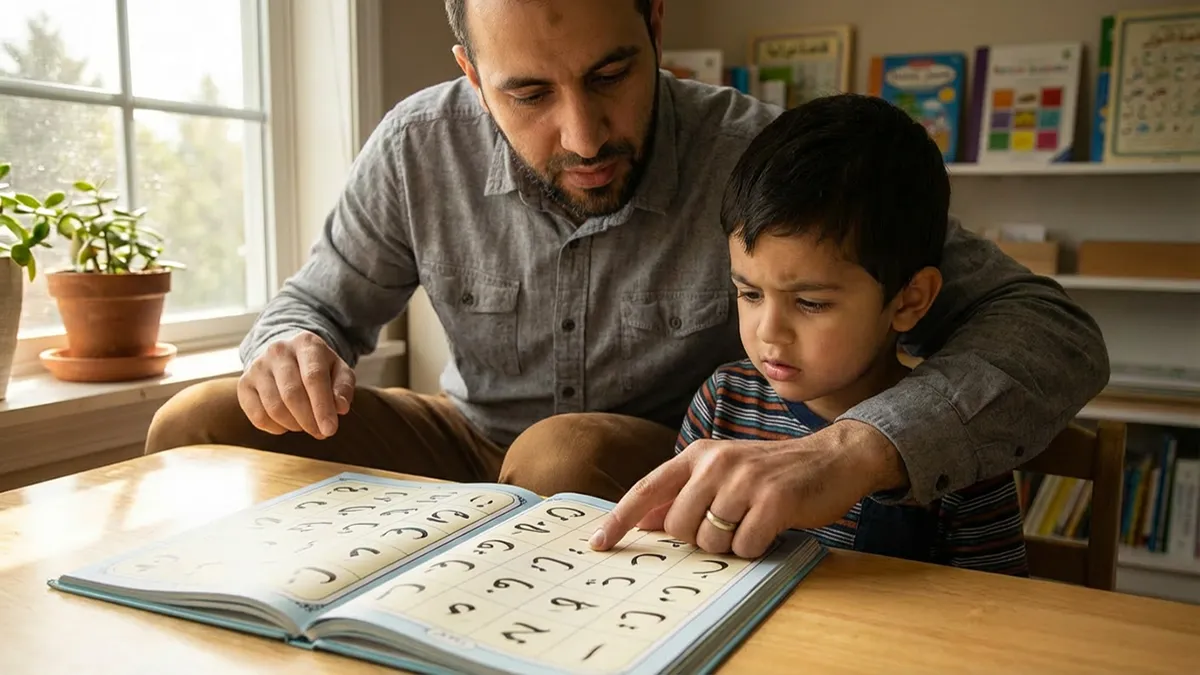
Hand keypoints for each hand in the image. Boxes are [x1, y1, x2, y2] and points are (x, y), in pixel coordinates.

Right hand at [237, 330, 354, 438]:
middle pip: (292, 394)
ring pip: (274, 408)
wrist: (285, 355)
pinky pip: (258, 416)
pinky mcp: (244, 384)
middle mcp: (278, 351)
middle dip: (309, 420)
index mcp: (306, 343)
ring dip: (294, 425)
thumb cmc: (317, 366)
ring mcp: (257, 367)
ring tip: (307, 424)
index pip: (313, 377)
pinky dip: (276, 428)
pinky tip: (288, 423)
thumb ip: (344, 387)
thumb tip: (340, 408)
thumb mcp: (338, 370)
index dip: (322, 406)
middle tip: (321, 433)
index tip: (330, 430)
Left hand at [589, 421, 905, 557]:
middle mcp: (716, 462)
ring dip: (731, 544)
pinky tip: (771, 526)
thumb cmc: (773, 471)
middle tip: (730, 523)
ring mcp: (744, 479)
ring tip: (752, 520)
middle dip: (700, 538)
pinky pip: (745, 546)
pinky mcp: (773, 499)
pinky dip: (756, 547)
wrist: (833, 457)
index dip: (620, 518)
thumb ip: (685, 494)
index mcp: (698, 455)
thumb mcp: (724, 473)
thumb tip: (647, 521)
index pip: (647, 489)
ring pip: (711, 541)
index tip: (600, 542)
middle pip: (680, 527)